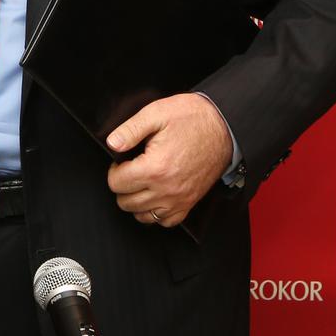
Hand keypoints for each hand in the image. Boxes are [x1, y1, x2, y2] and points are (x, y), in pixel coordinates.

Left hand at [105, 93, 232, 227]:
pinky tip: (154, 195)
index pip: (116, 183)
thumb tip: (112, 144)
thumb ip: (129, 130)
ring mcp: (180, 199)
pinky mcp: (190, 203)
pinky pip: (165, 221)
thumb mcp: (156, 114)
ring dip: (136, 200)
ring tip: (140, 181)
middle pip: (125, 202)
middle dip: (122, 185)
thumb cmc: (192, 119)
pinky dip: (155, 212)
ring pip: (143, 215)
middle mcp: (167, 189)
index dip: (114, 170)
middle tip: (130, 169)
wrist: (223, 127)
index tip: (122, 161)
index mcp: (155, 168)